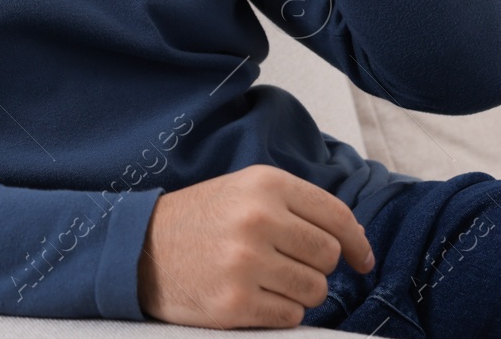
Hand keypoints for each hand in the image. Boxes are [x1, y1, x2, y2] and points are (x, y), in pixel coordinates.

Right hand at [136, 163, 374, 329]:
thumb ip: (298, 207)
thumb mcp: (244, 191)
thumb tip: (356, 240)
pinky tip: (254, 298)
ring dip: (300, 292)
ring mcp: (246, 263)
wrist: (139, 250)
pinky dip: (280, 312)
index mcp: (264, 184)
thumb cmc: (201, 221)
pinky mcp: (235, 303)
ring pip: (315, 290)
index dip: (356, 241)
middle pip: (328, 256)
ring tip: (268, 281)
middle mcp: (258, 219)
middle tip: (289, 266)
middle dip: (318, 267)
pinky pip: (291, 316)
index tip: (362, 258)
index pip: (336, 216)